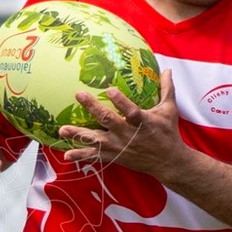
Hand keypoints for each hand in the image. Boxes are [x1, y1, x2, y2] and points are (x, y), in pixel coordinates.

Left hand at [61, 70, 186, 176]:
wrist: (168, 162)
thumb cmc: (168, 133)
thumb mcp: (169, 110)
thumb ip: (166, 89)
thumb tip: (168, 69)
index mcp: (142, 122)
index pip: (131, 111)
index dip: (120, 101)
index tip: (110, 89)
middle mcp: (128, 134)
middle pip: (108, 120)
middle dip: (92, 108)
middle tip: (79, 95)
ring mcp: (119, 147)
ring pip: (96, 140)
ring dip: (78, 134)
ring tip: (62, 129)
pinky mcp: (114, 156)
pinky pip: (95, 156)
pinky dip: (81, 155)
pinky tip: (67, 154)